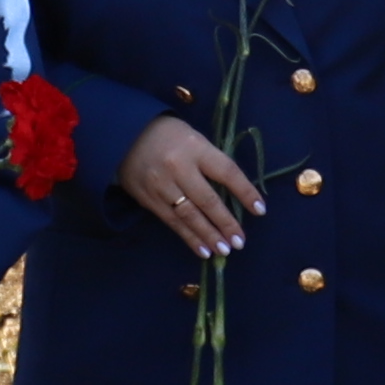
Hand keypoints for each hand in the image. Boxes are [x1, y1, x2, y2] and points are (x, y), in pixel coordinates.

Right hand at [118, 114, 261, 256]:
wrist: (123, 134)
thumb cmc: (168, 135)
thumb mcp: (194, 138)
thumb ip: (210, 162)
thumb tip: (233, 194)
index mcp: (195, 147)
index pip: (226, 172)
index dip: (245, 192)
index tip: (260, 210)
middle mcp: (179, 167)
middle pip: (207, 200)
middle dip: (225, 223)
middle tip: (240, 241)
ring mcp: (161, 185)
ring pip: (189, 216)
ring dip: (209, 235)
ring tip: (225, 250)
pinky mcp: (148, 199)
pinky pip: (172, 222)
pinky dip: (189, 238)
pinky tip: (203, 250)